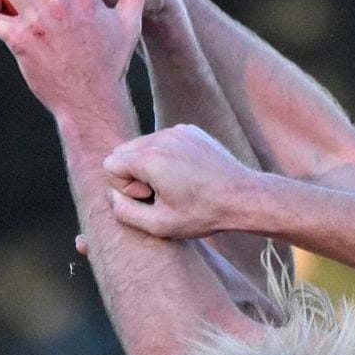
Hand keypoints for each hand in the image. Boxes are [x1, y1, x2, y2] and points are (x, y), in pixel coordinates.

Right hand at [102, 124, 257, 237]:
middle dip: (134, 174)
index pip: (110, 164)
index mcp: (150, 158)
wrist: (244, 196)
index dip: (124, 187)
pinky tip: (186, 175)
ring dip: (150, 165)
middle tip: (160, 193)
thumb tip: (113, 195)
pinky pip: (163, 140)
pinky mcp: (191, 130)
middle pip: (123, 151)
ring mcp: (178, 130)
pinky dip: (167, 156)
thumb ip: (124, 212)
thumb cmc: (203, 213)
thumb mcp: (159, 225)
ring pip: (143, 145)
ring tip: (175, 185)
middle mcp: (161, 137)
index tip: (149, 198)